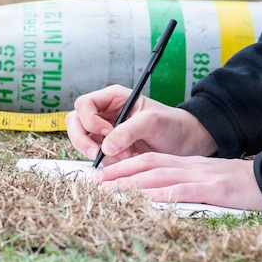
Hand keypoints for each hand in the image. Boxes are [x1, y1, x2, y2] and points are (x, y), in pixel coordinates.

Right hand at [66, 85, 216, 163]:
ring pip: (81, 141)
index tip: (107, 132)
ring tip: (123, 157)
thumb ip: (128, 130)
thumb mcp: (153, 121)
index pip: (84, 104)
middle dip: (82, 139)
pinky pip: (96, 157)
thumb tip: (106, 147)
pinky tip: (126, 161)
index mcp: (113, 98)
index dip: (89, 119)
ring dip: (96, 153)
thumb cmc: (172, 124)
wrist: (186, 143)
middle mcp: (105, 114)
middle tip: (99, 153)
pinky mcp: (110, 150)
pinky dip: (106, 163)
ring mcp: (105, 133)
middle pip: (74, 122)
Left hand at [97, 153, 261, 211]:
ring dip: (131, 182)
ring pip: (159, 175)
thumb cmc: (245, 184)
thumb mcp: (213, 180)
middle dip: (120, 172)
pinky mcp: (214, 189)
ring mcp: (202, 176)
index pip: (151, 160)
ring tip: (109, 190)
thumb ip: (190, 184)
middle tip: (94, 182)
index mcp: (190, 164)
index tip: (104, 174)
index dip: (126, 165)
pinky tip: (145, 197)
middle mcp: (191, 167)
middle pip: (149, 164)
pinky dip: (161, 193)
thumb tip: (166, 194)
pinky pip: (183, 190)